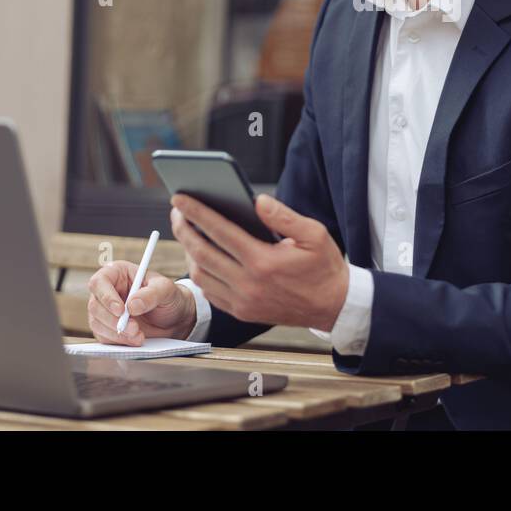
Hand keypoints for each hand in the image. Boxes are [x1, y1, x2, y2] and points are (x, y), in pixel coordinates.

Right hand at [86, 261, 195, 344]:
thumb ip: (151, 294)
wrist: (174, 318)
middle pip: (95, 305)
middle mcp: (107, 291)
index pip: (100, 281)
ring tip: (139, 336)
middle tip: (134, 328)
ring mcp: (104, 311)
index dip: (106, 296)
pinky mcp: (106, 328)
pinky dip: (118, 341)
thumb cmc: (168, 297)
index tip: (121, 310)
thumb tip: (132, 305)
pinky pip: (103, 337)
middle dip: (114, 320)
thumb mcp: (166, 290)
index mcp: (117, 273)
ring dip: (116, 333)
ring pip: (97, 323)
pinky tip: (134, 340)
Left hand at [169, 192, 348, 329]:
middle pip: (202, 253)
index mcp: (264, 262)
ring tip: (186, 231)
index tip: (179, 198)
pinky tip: (200, 256)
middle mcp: (248, 284)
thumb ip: (283, 216)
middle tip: (176, 211)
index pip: (220, 231)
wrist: (333, 306)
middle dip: (184, 228)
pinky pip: (210, 291)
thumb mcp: (314, 234)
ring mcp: (243, 301)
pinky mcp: (242, 312)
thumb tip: (256, 200)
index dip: (196, 212)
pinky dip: (200, 272)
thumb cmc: (324, 266)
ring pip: (201, 274)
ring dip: (188, 251)